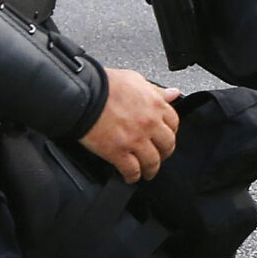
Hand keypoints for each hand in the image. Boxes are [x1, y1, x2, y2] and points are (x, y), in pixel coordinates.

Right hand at [79, 68, 180, 183]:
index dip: (171, 132)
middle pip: (167, 145)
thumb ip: (155, 91)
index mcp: (154, 105)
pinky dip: (132, 176)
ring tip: (147, 172)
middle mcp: (148, 124)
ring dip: (151, 169)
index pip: (174, 123)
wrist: (83, 95)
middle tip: (159, 156)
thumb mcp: (134, 80)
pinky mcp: (118, 152)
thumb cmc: (104, 85)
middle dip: (165, 153)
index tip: (165, 136)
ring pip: (152, 162)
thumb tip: (173, 94)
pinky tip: (130, 177)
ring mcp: (135, 140)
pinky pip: (132, 170)